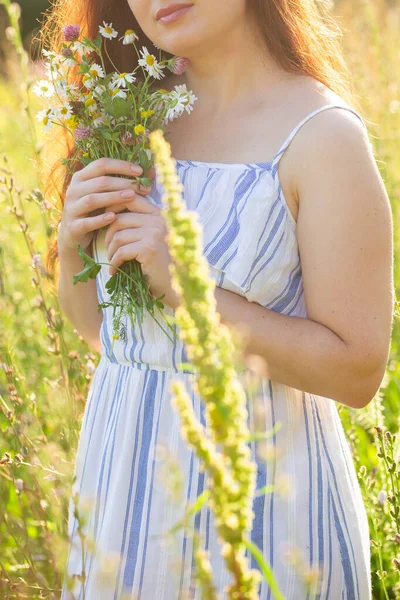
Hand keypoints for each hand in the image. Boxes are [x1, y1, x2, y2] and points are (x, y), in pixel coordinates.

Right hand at [57, 157, 154, 252]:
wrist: (76, 234)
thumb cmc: (96, 210)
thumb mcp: (107, 194)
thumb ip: (124, 183)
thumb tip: (152, 172)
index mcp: (81, 177)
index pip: (101, 164)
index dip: (121, 165)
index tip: (140, 171)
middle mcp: (74, 190)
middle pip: (100, 182)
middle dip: (123, 183)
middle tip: (142, 188)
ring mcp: (71, 208)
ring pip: (92, 199)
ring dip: (113, 198)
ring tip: (131, 197)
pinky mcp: (73, 226)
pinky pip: (86, 222)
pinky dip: (100, 219)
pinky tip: (114, 218)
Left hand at [104, 195, 179, 309]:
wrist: (175, 287)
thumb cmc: (161, 265)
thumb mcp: (152, 239)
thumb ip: (140, 225)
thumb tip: (110, 215)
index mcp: (159, 214)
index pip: (130, 198)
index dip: (113, 207)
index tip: (106, 222)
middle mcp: (158, 220)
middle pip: (119, 218)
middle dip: (107, 235)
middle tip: (108, 249)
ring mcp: (154, 233)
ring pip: (118, 236)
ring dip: (110, 251)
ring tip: (112, 261)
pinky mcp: (149, 248)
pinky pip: (121, 251)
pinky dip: (114, 262)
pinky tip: (115, 270)